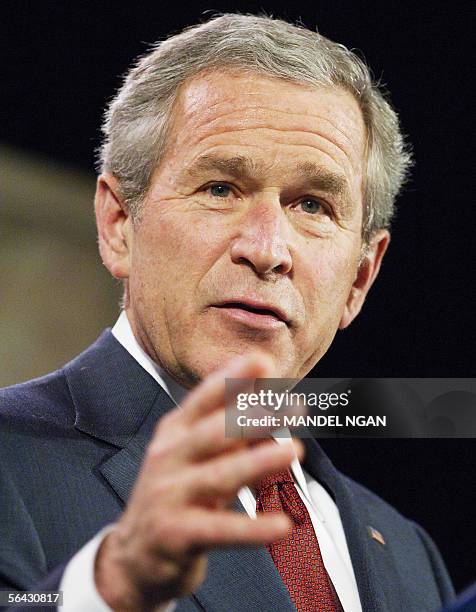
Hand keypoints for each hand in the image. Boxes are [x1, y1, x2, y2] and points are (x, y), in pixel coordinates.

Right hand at [94, 352, 303, 610]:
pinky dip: (252, 528)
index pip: (203, 398)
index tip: (264, 361)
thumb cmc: (178, 493)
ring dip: (258, 462)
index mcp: (175, 431)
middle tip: (288, 408)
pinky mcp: (175, 534)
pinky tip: (282, 525)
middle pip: (213, 432)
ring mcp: (168, 495)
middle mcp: (168, 456)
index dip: (232, 378)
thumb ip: (235, 433)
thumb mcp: (199, 457)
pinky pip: (220, 530)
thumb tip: (280, 407)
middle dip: (251, 417)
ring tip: (294, 451)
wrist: (135, 554)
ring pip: (219, 476)